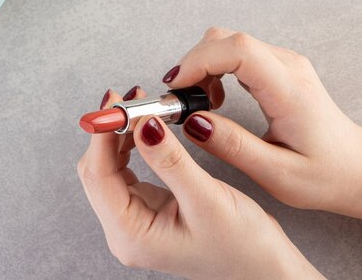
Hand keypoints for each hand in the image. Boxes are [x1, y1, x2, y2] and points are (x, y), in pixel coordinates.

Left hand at [77, 89, 324, 279]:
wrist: (264, 268)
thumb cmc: (243, 246)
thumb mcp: (207, 199)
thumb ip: (170, 160)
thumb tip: (142, 124)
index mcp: (131, 235)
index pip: (99, 176)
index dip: (102, 135)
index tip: (114, 104)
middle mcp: (124, 230)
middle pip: (97, 170)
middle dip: (110, 131)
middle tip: (129, 98)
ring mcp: (133, 219)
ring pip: (109, 167)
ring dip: (120, 135)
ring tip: (139, 106)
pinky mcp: (145, 209)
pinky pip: (126, 170)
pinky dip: (132, 145)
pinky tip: (144, 126)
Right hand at [165, 27, 361, 227]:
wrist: (356, 167)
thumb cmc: (324, 174)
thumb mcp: (277, 174)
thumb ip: (232, 146)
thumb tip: (192, 122)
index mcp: (290, 91)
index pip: (238, 50)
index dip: (199, 61)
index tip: (175, 87)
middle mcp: (288, 67)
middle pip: (226, 39)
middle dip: (193, 64)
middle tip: (180, 101)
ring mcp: (283, 62)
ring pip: (227, 42)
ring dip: (202, 67)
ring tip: (199, 104)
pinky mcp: (276, 67)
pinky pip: (235, 53)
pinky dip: (214, 69)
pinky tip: (215, 99)